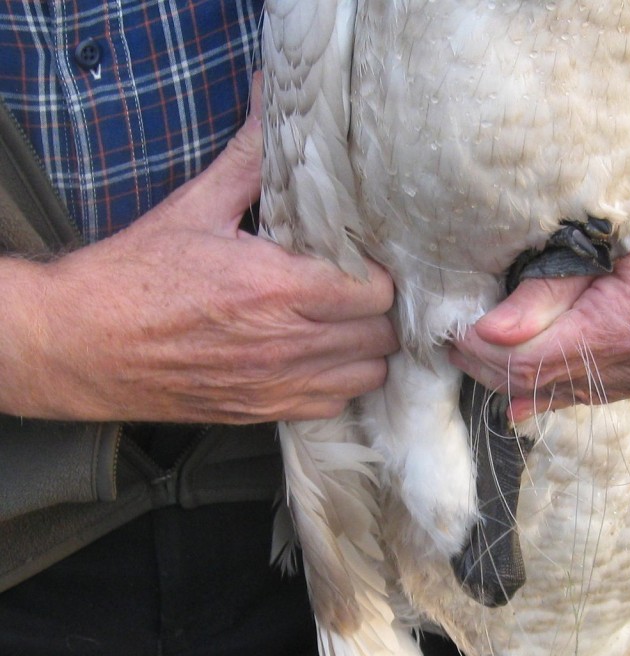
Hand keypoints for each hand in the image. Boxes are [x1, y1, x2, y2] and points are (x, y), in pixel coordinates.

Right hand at [0, 90, 396, 423]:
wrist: (86, 344)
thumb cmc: (135, 277)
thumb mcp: (195, 207)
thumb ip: (249, 162)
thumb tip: (271, 107)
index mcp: (276, 288)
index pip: (375, 290)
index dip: (378, 273)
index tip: (362, 260)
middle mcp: (287, 343)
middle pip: (379, 334)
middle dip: (377, 308)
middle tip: (359, 289)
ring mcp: (279, 384)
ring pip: (367, 374)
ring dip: (366, 348)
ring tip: (347, 324)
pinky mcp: (266, 410)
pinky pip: (334, 404)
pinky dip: (339, 382)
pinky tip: (321, 358)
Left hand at [450, 3, 629, 422]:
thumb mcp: (602, 230)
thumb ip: (546, 291)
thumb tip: (489, 334)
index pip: (532, 363)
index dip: (482, 352)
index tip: (450, 333)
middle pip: (551, 385)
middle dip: (496, 365)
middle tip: (457, 342)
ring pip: (578, 393)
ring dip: (530, 374)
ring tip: (489, 350)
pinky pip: (609, 387)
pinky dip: (568, 379)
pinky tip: (533, 385)